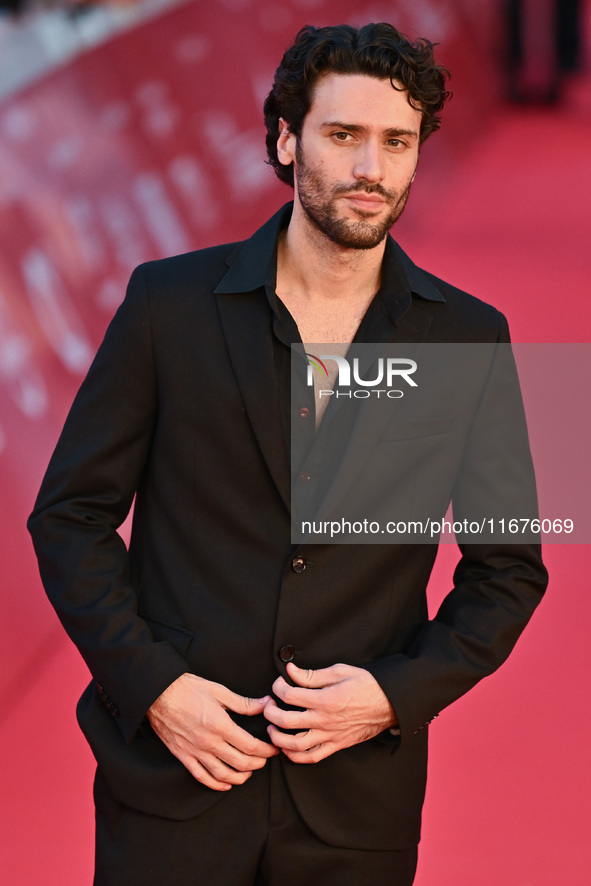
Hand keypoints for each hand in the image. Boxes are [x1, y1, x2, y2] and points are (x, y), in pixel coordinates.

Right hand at [147, 673, 278, 790]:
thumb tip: (266, 704)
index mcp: (221, 725)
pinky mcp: (183, 756)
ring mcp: (195, 752)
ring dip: (240, 777)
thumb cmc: (188, 688)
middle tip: (265, 759)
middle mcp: (209, 743)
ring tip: (249, 772)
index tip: (274, 747)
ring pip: (223, 775)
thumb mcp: (220, 691)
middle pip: (241, 763)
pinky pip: (201, 776)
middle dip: (258, 763)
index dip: (266, 750)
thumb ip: (244, 703)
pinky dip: (216, 785)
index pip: (251, 746)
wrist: (158, 693)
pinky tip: (225, 784)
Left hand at [263, 662, 396, 763]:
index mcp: (325, 699)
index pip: (290, 695)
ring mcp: (330, 736)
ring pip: (295, 745)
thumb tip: (291, 671)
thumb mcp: (340, 671)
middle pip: (286, 721)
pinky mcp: (336, 745)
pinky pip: (312, 757)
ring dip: (278, 738)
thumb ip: (313, 674)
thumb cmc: (366, 685)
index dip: (278, 687)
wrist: (389, 704)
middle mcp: (325, 720)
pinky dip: (295, 756)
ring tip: (272, 728)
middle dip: (270, 713)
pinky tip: (288, 748)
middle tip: (268, 705)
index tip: (279, 683)